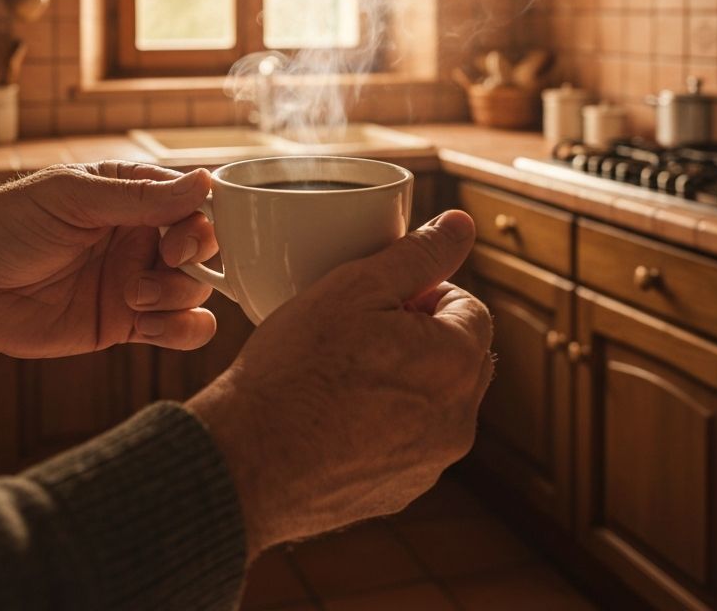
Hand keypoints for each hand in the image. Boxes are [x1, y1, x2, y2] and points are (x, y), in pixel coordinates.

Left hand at [0, 162, 218, 379]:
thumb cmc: (6, 226)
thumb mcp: (73, 199)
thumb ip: (140, 197)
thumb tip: (204, 182)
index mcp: (130, 194)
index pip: (191, 200)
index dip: (199, 219)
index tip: (179, 237)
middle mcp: (139, 236)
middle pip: (202, 246)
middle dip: (194, 257)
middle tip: (164, 262)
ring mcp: (135, 281)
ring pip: (196, 289)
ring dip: (180, 295)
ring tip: (137, 298)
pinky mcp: (125, 324)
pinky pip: (179, 330)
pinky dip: (182, 331)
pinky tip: (150, 328)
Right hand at [187, 209, 491, 558]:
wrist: (247, 462)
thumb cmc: (297, 368)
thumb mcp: (355, 288)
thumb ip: (417, 254)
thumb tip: (462, 224)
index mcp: (456, 363)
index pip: (469, 308)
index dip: (424, 293)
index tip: (380, 298)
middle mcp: (458, 420)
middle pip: (458, 356)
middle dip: (422, 335)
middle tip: (361, 329)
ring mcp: (430, 464)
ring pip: (434, 401)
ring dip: (406, 380)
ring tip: (343, 372)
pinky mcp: (400, 492)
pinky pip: (407, 443)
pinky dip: (385, 425)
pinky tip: (336, 415)